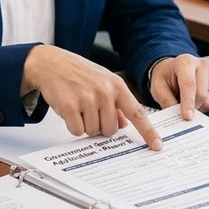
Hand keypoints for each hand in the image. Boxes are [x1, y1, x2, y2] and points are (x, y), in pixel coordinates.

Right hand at [22, 45, 162, 149]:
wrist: (51, 63)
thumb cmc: (78, 73)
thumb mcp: (103, 82)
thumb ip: (116, 103)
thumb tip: (124, 125)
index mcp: (117, 85)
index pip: (137, 113)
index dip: (148, 132)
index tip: (157, 145)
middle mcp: (104, 91)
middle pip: (110, 130)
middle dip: (100, 126)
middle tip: (90, 111)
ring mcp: (87, 98)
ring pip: (93, 132)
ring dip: (85, 125)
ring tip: (78, 107)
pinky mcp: (70, 106)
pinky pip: (77, 131)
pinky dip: (72, 125)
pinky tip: (69, 110)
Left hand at [149, 54, 208, 119]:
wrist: (173, 69)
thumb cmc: (166, 77)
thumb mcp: (157, 87)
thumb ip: (166, 100)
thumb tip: (177, 116)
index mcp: (185, 62)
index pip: (189, 84)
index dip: (188, 102)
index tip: (187, 117)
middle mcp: (202, 65)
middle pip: (202, 94)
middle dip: (192, 107)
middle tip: (182, 111)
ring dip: (199, 108)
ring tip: (188, 103)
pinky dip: (205, 106)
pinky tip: (196, 101)